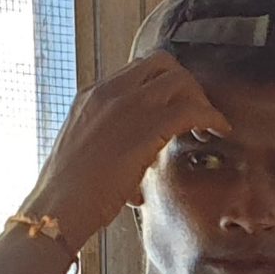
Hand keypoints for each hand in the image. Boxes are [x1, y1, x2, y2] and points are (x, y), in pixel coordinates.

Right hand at [19, 52, 229, 246]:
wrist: (56, 209)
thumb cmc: (69, 195)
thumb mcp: (86, 154)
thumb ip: (112, 144)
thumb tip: (136, 166)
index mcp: (92, 95)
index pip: (139, 70)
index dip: (166, 86)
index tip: (178, 108)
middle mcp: (109, 93)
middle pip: (163, 64)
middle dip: (187, 86)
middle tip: (197, 116)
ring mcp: (125, 107)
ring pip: (180, 81)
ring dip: (200, 101)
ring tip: (207, 128)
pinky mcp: (143, 130)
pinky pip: (190, 110)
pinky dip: (211, 117)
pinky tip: (218, 132)